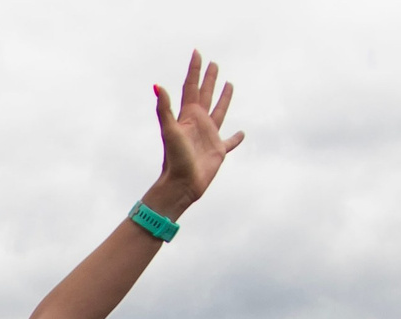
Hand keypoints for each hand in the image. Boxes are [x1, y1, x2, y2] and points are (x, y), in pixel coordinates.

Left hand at [149, 51, 244, 214]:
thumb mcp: (169, 131)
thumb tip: (157, 86)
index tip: (197, 53)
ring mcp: (208, 136)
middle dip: (209, 78)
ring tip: (229, 84)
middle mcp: (198, 123)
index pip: (191, 88)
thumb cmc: (174, 159)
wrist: (181, 184)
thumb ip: (164, 109)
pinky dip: (236, 138)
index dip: (194, 70)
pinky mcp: (218, 151)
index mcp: (187, 116)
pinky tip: (243, 133)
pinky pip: (230, 142)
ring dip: (224, 98)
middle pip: (205, 95)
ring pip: (219, 112)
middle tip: (214, 63)